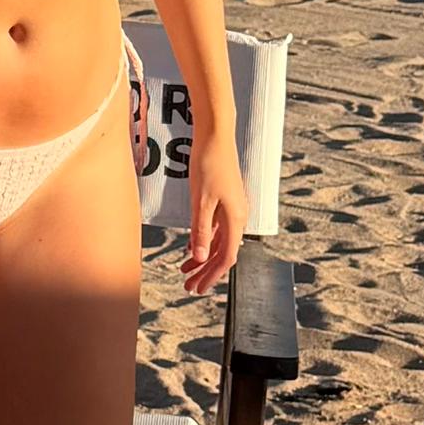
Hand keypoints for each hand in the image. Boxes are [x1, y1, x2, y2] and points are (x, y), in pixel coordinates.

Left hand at [184, 135, 248, 296]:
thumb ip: (201, 230)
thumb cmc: (208, 164)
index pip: (226, 258)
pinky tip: (191, 249)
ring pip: (219, 242)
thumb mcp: (201, 201)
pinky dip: (204, 242)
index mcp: (235, 219)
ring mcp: (232, 209)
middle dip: (206, 272)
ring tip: (185, 271)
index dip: (211, 276)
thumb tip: (201, 258)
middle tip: (188, 287)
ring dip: (204, 258)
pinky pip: (216, 229)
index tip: (196, 288)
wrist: (215, 136)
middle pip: (223, 253)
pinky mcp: (225, 202)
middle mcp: (238, 217)